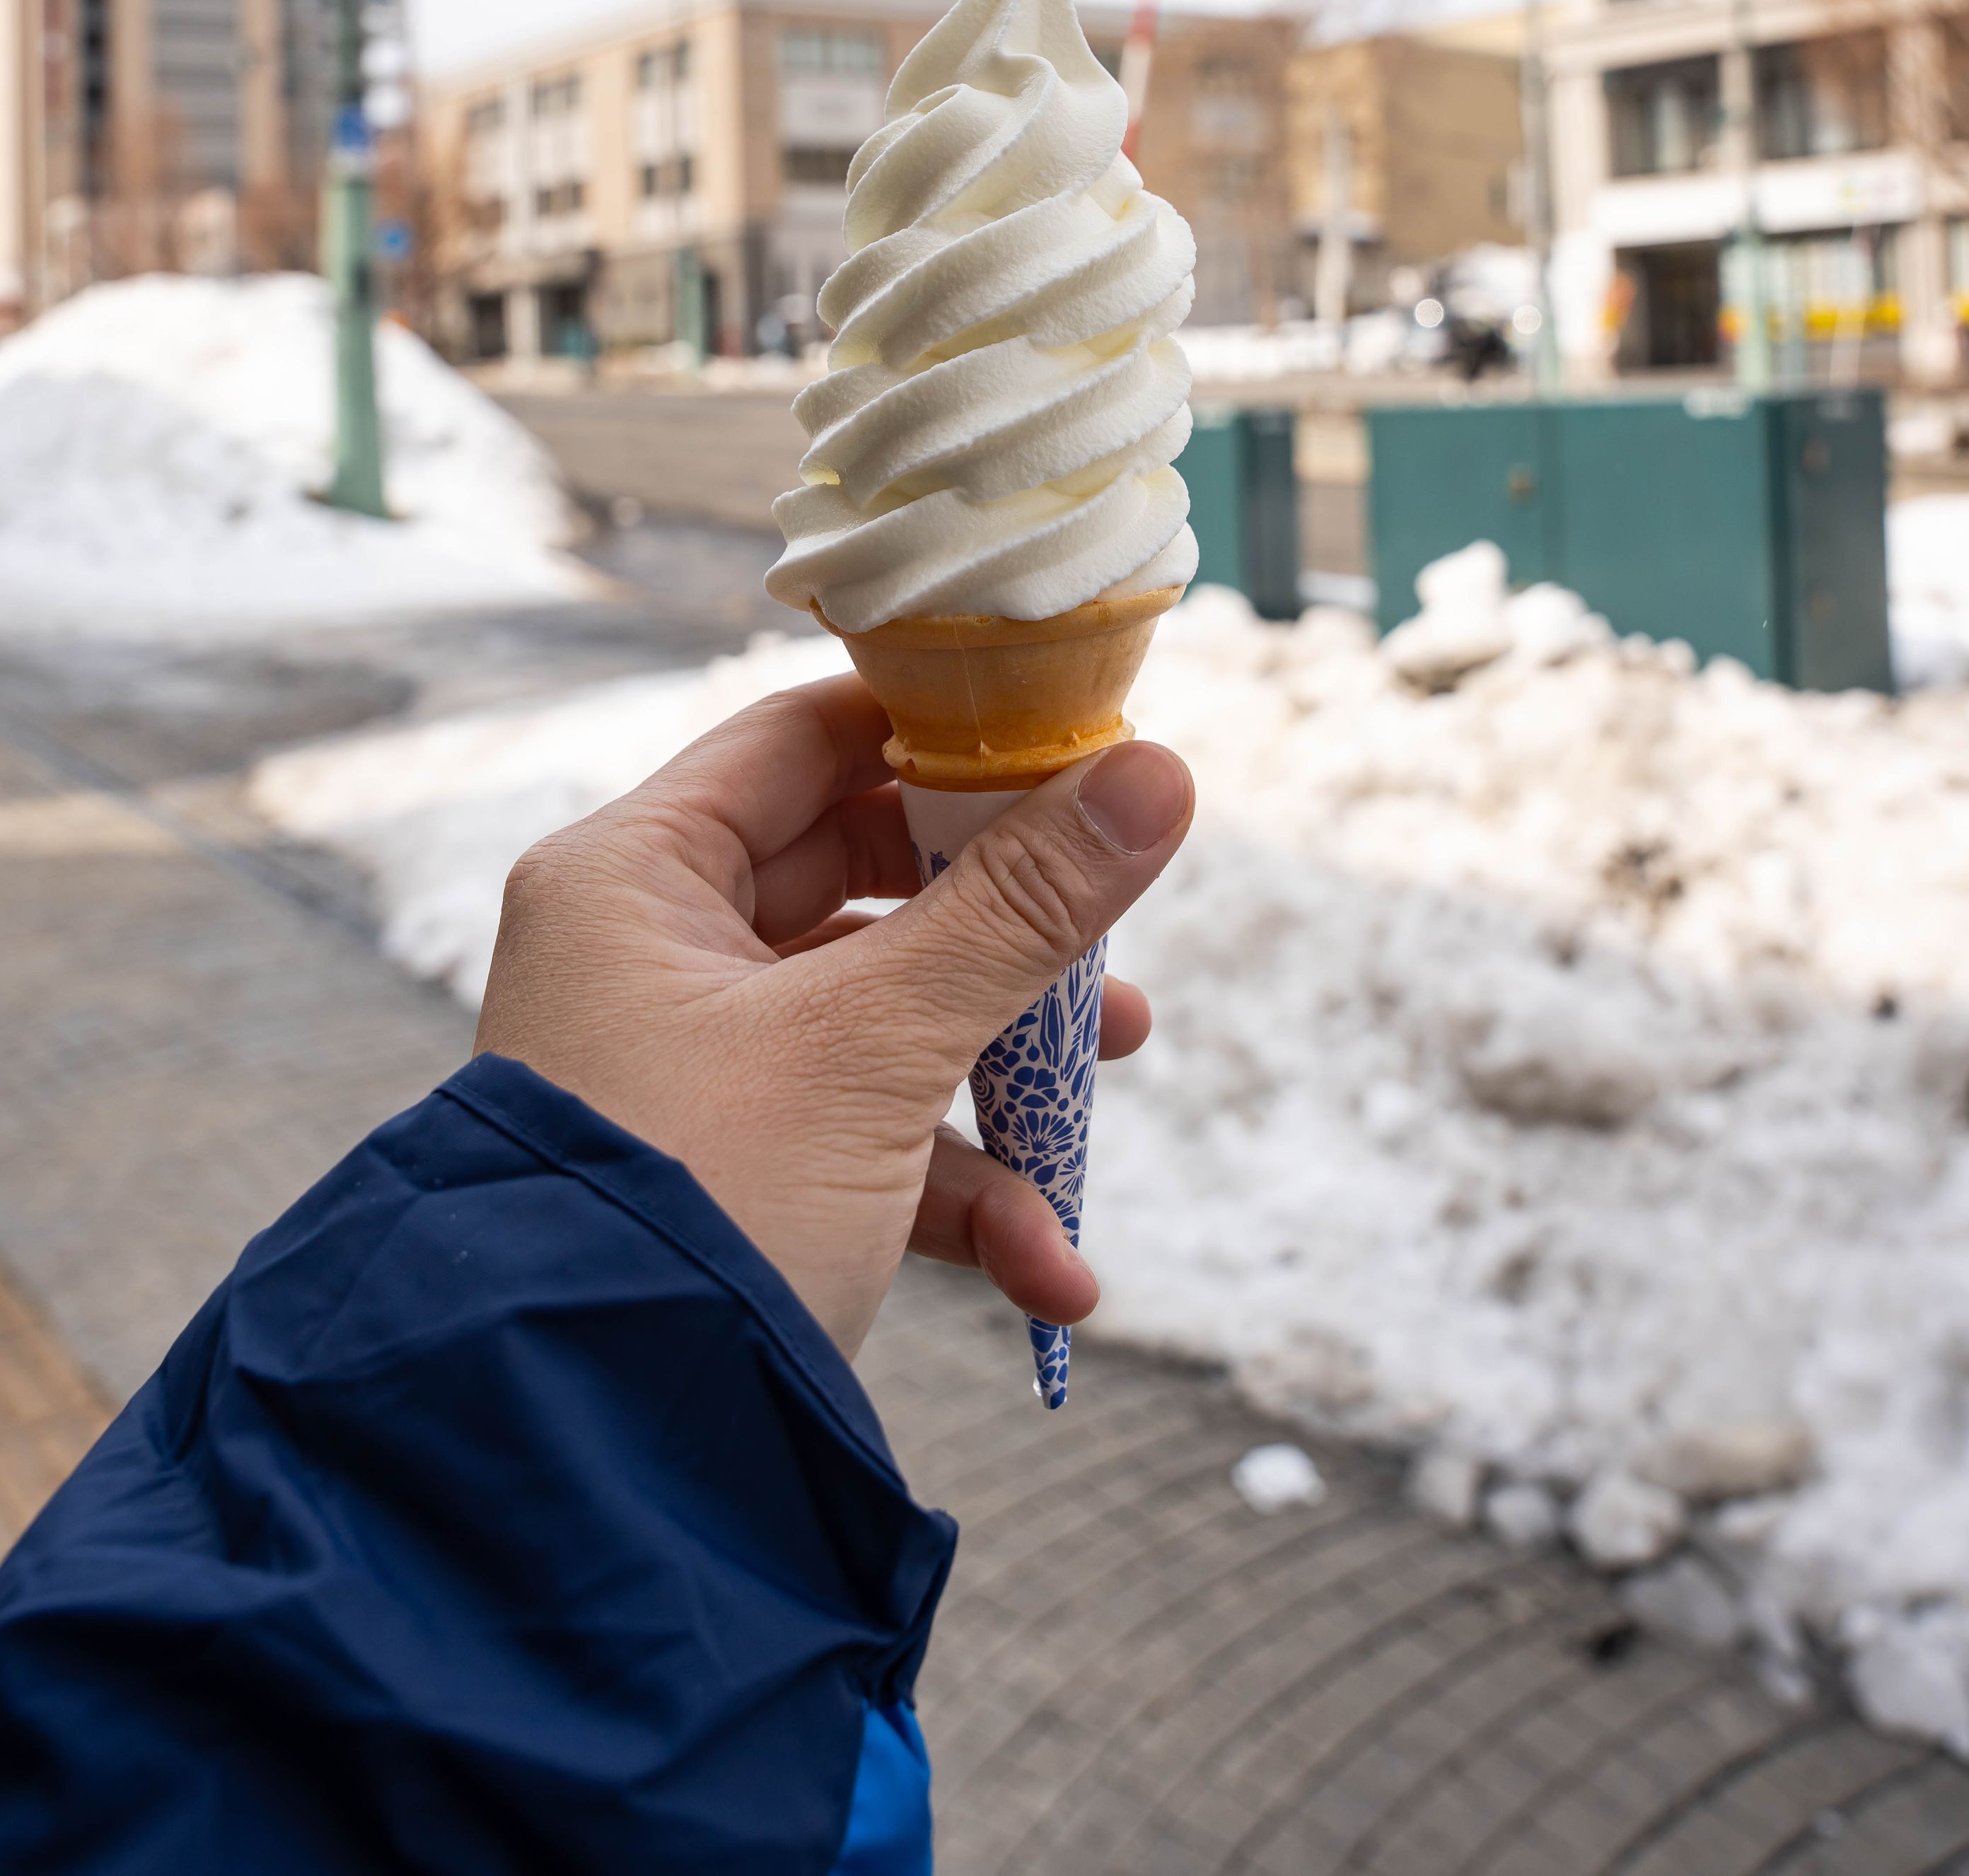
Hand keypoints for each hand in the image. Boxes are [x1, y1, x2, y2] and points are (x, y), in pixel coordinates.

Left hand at [474, 674, 1192, 1358]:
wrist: (589, 1460)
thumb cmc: (700, 1203)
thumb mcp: (874, 1044)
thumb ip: (1021, 910)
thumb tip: (1156, 776)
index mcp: (633, 878)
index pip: (802, 738)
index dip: (939, 729)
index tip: (1067, 737)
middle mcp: (648, 956)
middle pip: (859, 875)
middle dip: (1002, 918)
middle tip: (1108, 916)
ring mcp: (689, 1072)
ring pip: (878, 1018)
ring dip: (1000, 1062)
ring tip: (1112, 1073)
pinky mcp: (732, 1177)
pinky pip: (863, 1144)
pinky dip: (959, 1194)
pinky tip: (1049, 1269)